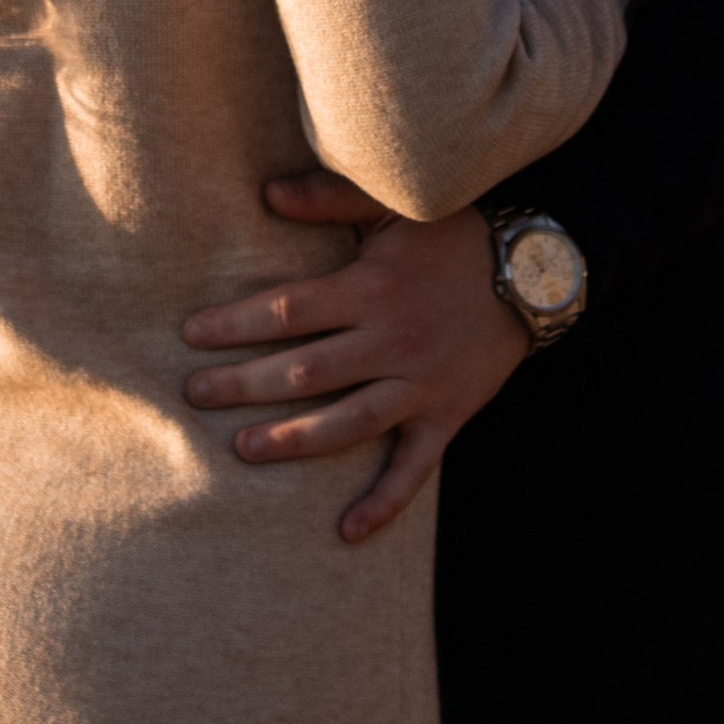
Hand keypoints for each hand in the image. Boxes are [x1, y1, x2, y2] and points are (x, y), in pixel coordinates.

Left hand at [181, 172, 525, 544]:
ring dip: (293, 441)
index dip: (236, 324)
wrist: (531, 269)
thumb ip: (330, 198)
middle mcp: (390, 341)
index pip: (288, 311)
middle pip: (305, 372)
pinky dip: (383, 503)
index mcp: (370, 288)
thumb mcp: (393, 204)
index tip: (192, 335)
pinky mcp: (446, 416)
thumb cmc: (452, 231)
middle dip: (244, 385)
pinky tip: (347, 531)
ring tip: (242, 450)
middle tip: (195, 395)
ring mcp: (419, 384)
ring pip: (348, 424)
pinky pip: (414, 469)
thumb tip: (267, 193)